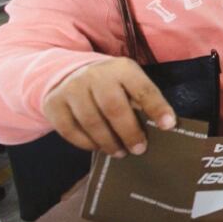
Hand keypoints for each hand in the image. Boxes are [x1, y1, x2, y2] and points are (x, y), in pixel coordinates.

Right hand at [42, 57, 176, 156]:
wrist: (68, 74)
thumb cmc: (110, 84)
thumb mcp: (128, 82)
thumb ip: (141, 101)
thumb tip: (161, 127)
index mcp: (122, 68)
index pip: (142, 89)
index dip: (157, 108)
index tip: (168, 126)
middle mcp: (95, 75)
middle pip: (114, 108)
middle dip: (129, 132)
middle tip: (140, 149)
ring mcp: (71, 88)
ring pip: (91, 121)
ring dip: (108, 142)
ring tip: (120, 153)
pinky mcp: (54, 104)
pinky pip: (70, 130)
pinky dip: (86, 143)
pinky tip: (98, 147)